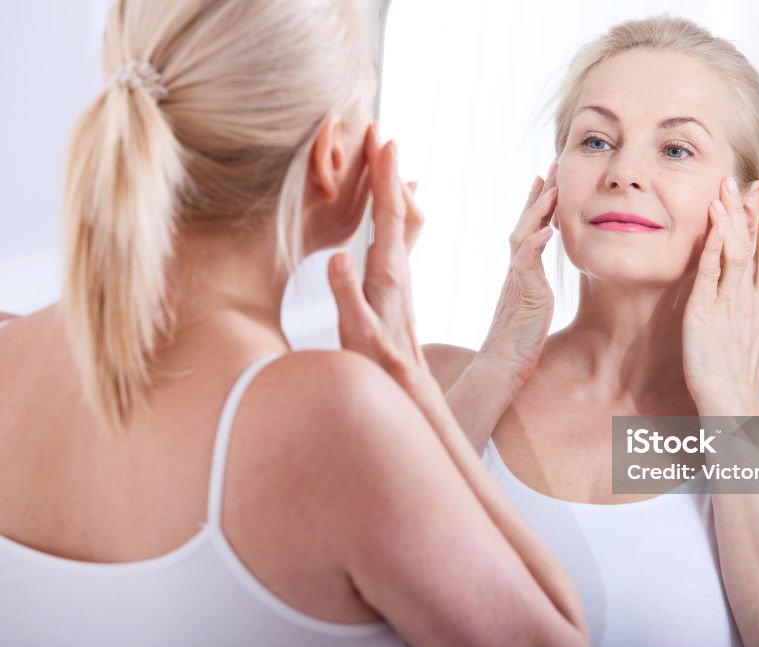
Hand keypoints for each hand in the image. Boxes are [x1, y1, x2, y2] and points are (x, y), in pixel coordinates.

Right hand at [327, 124, 426, 387]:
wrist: (406, 387)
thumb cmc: (377, 363)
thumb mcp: (356, 332)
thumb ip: (346, 296)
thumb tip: (337, 257)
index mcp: (387, 273)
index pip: (387, 214)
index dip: (385, 176)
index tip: (384, 140)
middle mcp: (399, 268)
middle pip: (398, 208)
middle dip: (388, 169)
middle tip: (378, 133)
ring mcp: (401, 275)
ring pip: (401, 220)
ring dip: (392, 187)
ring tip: (385, 158)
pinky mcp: (398, 284)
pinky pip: (399, 236)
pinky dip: (395, 212)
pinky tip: (396, 208)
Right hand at [476, 162, 558, 388]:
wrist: (501, 366)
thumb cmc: (517, 344)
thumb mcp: (531, 308)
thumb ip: (533, 289)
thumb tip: (540, 282)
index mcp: (520, 272)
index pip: (529, 230)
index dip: (538, 205)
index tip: (548, 181)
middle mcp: (516, 270)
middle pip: (525, 223)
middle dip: (540, 194)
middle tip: (551, 166)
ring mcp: (517, 280)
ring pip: (524, 236)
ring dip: (538, 211)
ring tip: (552, 187)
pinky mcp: (522, 293)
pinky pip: (526, 264)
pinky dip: (535, 245)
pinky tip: (547, 230)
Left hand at [682, 176, 758, 412]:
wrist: (730, 405)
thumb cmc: (741, 381)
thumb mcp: (758, 346)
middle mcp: (749, 301)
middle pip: (756, 248)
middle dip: (756, 213)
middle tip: (755, 182)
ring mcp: (728, 304)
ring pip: (735, 251)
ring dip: (732, 218)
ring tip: (728, 189)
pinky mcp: (704, 311)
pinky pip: (709, 270)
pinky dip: (712, 241)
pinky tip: (712, 218)